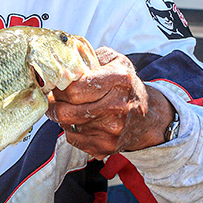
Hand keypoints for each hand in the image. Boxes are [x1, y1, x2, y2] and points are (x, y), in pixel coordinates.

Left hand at [46, 47, 174, 159]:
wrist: (148, 118)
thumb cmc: (125, 86)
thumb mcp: (114, 61)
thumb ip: (89, 55)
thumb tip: (62, 60)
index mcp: (119, 80)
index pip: (73, 89)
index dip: (59, 87)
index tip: (56, 84)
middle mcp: (117, 106)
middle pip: (65, 111)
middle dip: (55, 103)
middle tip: (55, 97)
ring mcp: (112, 129)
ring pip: (66, 125)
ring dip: (62, 116)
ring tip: (69, 107)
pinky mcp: (106, 146)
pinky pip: (73, 138)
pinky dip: (71, 129)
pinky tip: (80, 120)